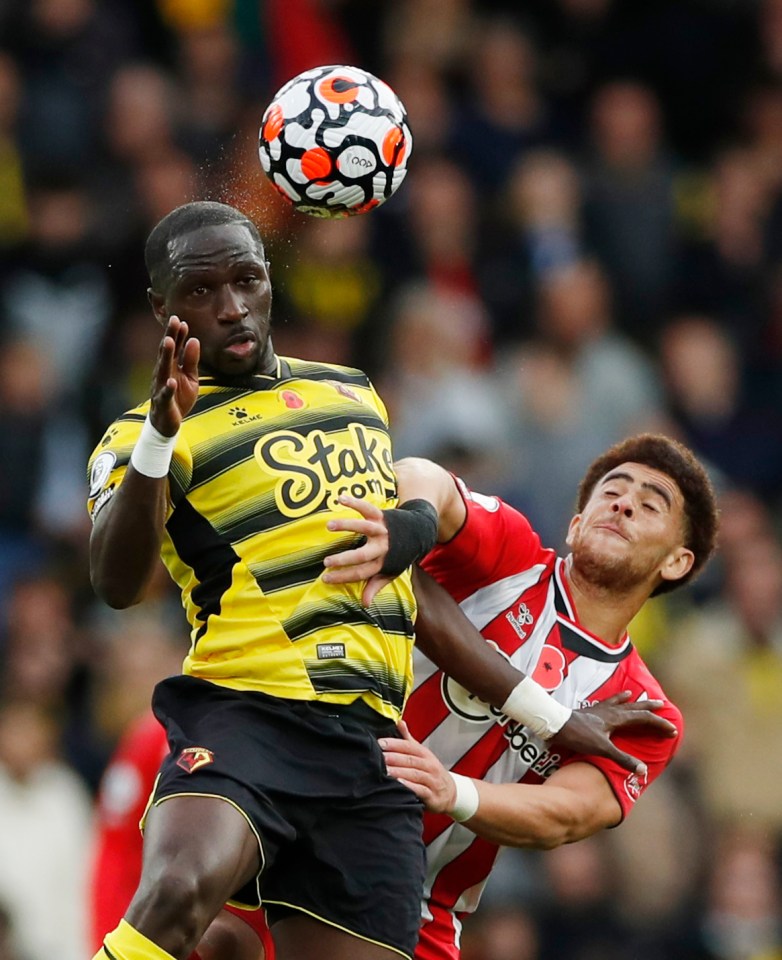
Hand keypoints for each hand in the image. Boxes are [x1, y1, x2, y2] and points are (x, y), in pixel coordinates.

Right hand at [149, 316, 199, 435]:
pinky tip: (171, 381)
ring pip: (163, 369)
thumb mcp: (190, 377)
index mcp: (171, 366)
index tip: (181, 321)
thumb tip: (194, 340)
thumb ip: (191, 360)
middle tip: (174, 321)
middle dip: (170, 337)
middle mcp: (163, 373)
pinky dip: (168, 388)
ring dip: (166, 355)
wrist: (168, 422)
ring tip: (169, 342)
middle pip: (167, 353)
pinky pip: (165, 394)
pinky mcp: (163, 402)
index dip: (178, 335)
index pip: (174, 347)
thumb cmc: (179, 396)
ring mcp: (161, 387)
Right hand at [323, 495, 392, 604]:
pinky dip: (354, 502)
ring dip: (346, 525)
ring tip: (329, 525)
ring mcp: (382, 530)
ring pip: (364, 528)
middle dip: (343, 559)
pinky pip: (367, 508)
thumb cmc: (400, 554)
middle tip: (326, 562)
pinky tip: (340, 499)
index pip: (360, 573)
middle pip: (361, 555)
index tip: (325, 578)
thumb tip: (364, 604)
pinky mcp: (381, 516)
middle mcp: (382, 547)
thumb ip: (376, 586)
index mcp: (382, 563)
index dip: (343, 577)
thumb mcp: (391, 572)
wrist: (419, 531)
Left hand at [379, 721, 456, 812]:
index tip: (380, 743)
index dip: (394, 744)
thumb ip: (409, 740)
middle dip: (394, 758)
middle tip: (379, 757)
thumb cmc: (432, 772)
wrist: (450, 792)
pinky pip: (421, 790)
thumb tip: (399, 722)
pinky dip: (410, 786)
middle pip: (410, 760)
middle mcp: (429, 765)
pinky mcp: (432, 795)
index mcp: (425, 754)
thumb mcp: (422, 754)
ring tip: (385, 771)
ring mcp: (432, 780)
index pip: (409, 746)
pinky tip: (399, 784)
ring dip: (399, 772)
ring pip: (414, 774)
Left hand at [552, 692, 677, 777]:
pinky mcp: (591, 710)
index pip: (644, 718)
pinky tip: (616, 698)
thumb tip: (644, 771)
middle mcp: (611, 710)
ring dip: (634, 701)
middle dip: (650, 708)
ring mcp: (600, 709)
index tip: (672, 730)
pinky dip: (617, 699)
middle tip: (663, 706)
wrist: (556, 723)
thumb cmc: (579, 736)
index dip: (659, 724)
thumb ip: (623, 759)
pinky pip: (609, 702)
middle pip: (635, 707)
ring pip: (622, 702)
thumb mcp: (603, 749)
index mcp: (617, 718)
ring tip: (641, 697)